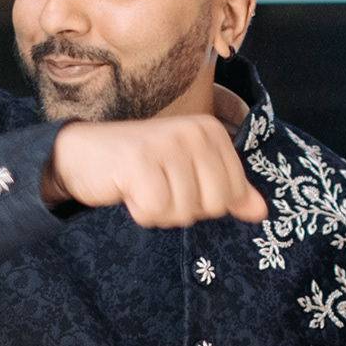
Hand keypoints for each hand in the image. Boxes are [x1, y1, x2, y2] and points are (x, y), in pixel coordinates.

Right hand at [43, 116, 267, 228]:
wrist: (85, 154)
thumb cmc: (141, 165)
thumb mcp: (190, 173)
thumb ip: (228, 190)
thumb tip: (261, 212)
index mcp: (210, 133)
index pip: (232, 195)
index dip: (204, 202)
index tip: (178, 182)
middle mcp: (193, 132)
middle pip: (212, 206)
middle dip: (183, 209)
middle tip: (159, 186)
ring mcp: (166, 145)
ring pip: (182, 212)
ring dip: (159, 211)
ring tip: (142, 186)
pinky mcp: (139, 162)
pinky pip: (155, 212)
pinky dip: (140, 211)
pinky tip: (128, 190)